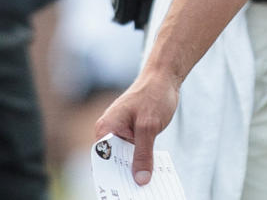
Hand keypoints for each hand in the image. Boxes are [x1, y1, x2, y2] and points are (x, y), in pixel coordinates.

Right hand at [93, 68, 180, 185]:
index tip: (119, 193)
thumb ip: (143, 154)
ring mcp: (120, 133)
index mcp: (106, 128)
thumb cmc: (153, 95)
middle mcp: (109, 132)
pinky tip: (152, 175)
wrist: (164, 77)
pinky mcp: (132, 134)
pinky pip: (134, 153)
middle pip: (113, 163)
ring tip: (146, 190)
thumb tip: (140, 179)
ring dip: (135, 172)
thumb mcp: (149, 126)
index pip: (102, 161)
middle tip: (138, 194)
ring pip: (125, 159)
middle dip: (124, 178)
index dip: (109, 178)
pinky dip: (142, 162)